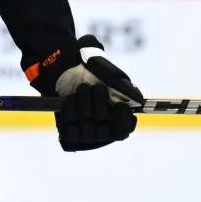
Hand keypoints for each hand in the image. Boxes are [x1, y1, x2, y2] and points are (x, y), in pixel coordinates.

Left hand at [54, 35, 141, 151]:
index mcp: (116, 116)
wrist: (62, 66)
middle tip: (94, 88)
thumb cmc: (89, 68)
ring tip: (80, 89)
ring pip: (88, 132)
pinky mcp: (69, 134)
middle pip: (105, 131)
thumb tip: (138, 99)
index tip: (120, 106)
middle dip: (99, 106)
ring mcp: (86, 134)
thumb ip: (122, 84)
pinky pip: (69, 132)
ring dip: (83, 107)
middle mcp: (103, 129)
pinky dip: (69, 113)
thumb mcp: (106, 70)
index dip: (123, 120)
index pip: (124, 130)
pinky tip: (69, 99)